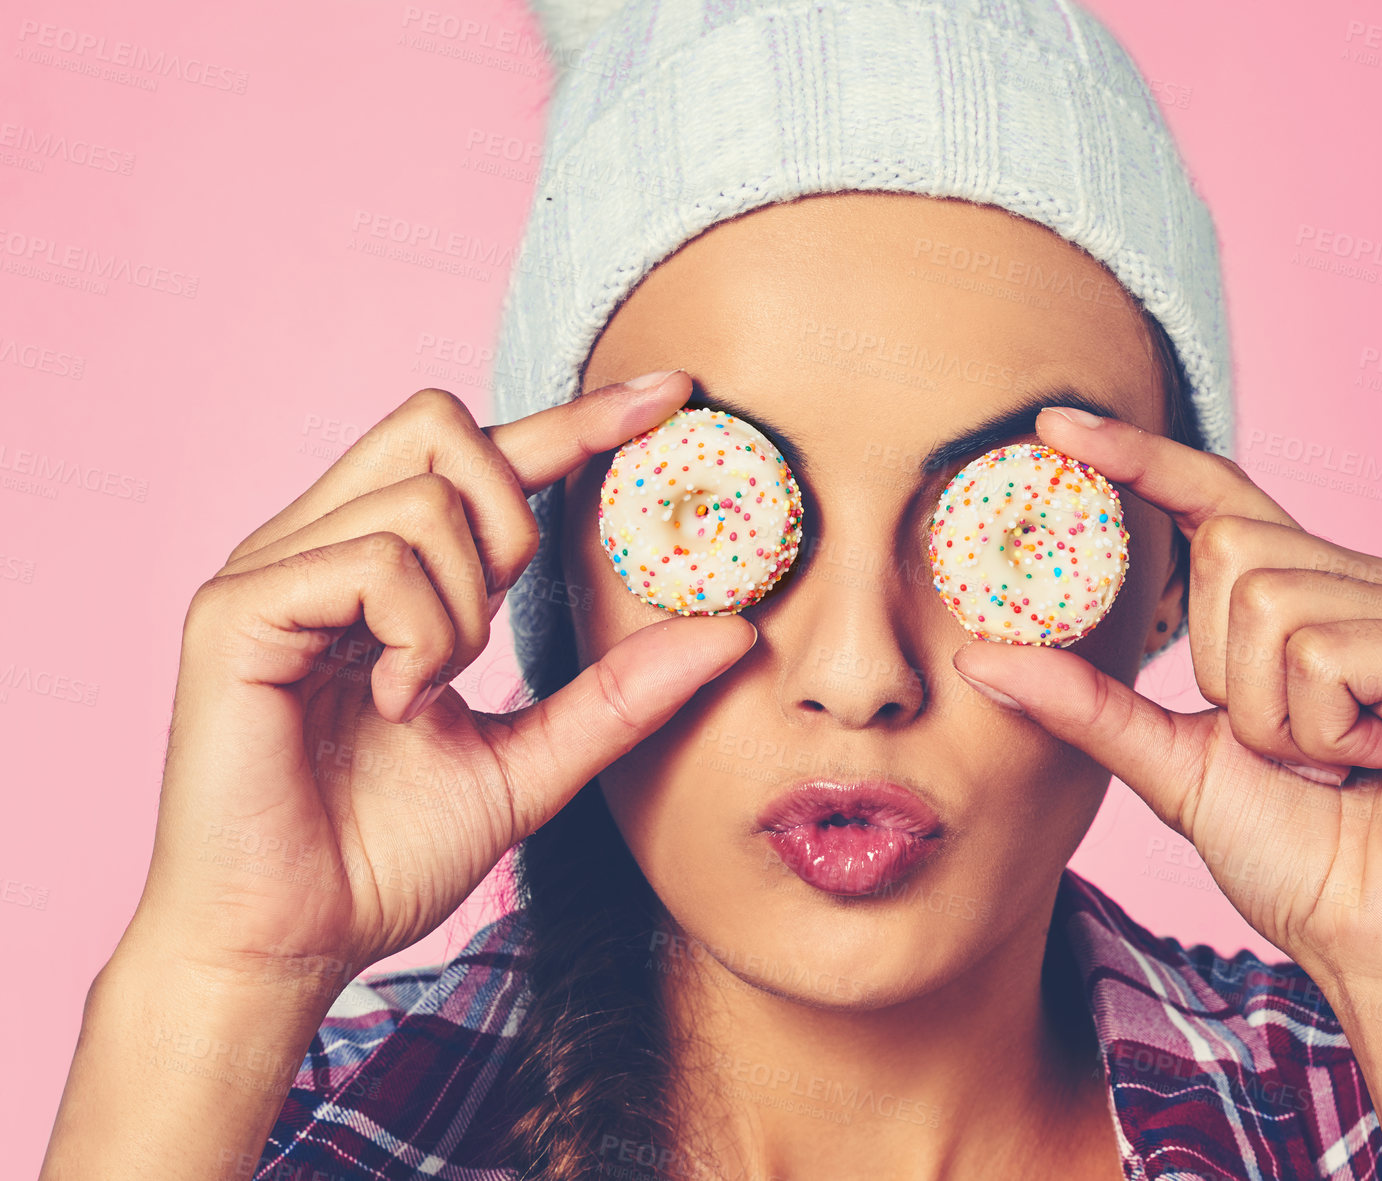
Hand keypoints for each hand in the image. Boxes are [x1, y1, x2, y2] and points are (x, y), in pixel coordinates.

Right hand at [128, 373, 755, 990]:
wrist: (291, 946)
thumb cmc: (384, 855)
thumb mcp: (532, 763)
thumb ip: (620, 694)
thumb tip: (733, 631)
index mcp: (375, 568)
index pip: (482, 455)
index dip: (577, 418)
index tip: (673, 395)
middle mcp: (316, 544)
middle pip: (442, 425)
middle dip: (510, 516)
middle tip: (496, 628)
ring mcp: (269, 569)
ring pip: (423, 498)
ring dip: (464, 606)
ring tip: (425, 690)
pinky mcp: (232, 610)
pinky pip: (373, 560)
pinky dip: (418, 634)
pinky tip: (395, 701)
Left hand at [952, 408, 1381, 1001]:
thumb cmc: (1298, 855)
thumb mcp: (1172, 766)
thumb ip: (1088, 705)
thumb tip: (980, 656)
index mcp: (1309, 596)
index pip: (1215, 498)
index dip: (1138, 458)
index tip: (1054, 424)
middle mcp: (1371, 582)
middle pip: (1230, 551)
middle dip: (1224, 673)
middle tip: (1284, 748)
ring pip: (1271, 603)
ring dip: (1273, 715)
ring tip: (1332, 764)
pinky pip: (1325, 652)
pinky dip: (1321, 730)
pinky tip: (1372, 765)